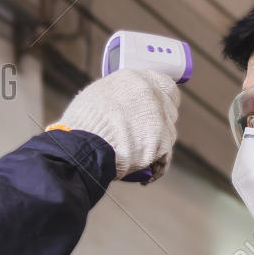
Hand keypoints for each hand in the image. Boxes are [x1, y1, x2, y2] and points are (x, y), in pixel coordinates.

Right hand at [50, 68, 179, 180]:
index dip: (164, 98)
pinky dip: (156, 167)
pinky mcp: (161, 143)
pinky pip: (164, 158)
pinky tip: (146, 174)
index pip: (165, 84)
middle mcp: (151, 95)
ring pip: (169, 134)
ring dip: (158, 146)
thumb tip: (124, 103)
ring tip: (139, 158)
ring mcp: (159, 118)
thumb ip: (118, 96)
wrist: (83, 145)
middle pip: (170, 109)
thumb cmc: (83, 123)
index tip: (161, 107)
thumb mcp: (97, 96)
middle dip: (162, 123)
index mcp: (135, 80)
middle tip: (148, 135)